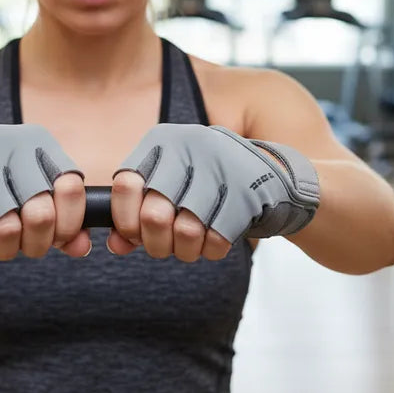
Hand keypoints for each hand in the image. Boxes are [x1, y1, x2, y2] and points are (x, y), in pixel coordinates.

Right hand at [0, 124, 90, 259]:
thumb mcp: (24, 192)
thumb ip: (59, 217)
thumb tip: (82, 247)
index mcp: (32, 141)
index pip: (70, 186)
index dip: (70, 222)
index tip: (60, 237)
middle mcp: (5, 143)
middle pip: (41, 213)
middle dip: (38, 242)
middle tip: (28, 246)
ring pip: (8, 229)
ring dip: (6, 249)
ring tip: (0, 244)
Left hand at [107, 124, 319, 261]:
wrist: (278, 178)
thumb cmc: (213, 185)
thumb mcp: (173, 188)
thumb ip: (139, 213)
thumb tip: (115, 244)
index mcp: (165, 141)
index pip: (126, 184)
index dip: (125, 219)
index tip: (134, 233)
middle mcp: (190, 147)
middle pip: (153, 215)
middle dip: (156, 243)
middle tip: (166, 246)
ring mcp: (221, 166)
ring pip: (185, 232)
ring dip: (186, 250)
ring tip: (192, 245)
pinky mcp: (248, 190)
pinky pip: (216, 238)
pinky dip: (212, 249)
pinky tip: (215, 240)